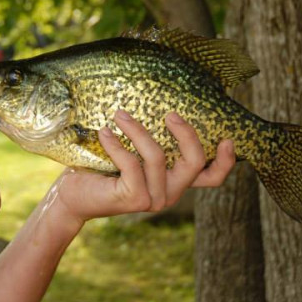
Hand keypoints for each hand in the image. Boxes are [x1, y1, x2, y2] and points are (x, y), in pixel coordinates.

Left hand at [49, 110, 235, 230]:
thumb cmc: (101, 168)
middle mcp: (169, 193)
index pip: (211, 177)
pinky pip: (132, 164)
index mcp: (174, 181)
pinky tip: (104, 132)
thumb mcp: (131, 151)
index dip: (224, 161)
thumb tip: (158, 101)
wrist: (73, 195)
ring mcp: (154, 199)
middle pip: (194, 162)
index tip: (227, 138)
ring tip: (119, 115)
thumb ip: (149, 138)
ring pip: (158, 156)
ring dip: (137, 130)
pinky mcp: (135, 199)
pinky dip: (117, 144)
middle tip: (170, 113)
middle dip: (186, 134)